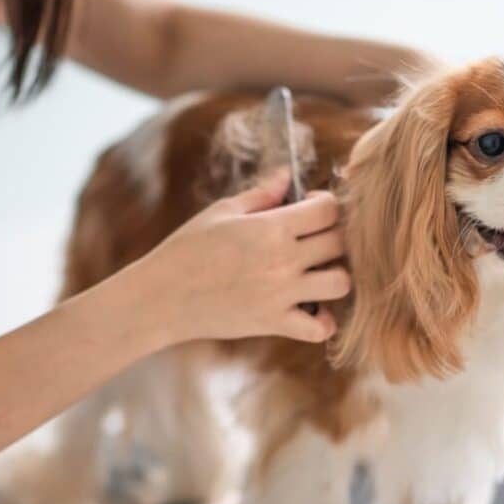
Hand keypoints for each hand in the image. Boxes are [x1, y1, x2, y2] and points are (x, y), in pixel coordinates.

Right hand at [139, 170, 349, 343]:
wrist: (162, 297)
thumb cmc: (187, 249)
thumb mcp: (221, 213)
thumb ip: (261, 194)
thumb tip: (287, 175)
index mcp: (270, 227)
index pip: (328, 209)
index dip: (325, 203)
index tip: (310, 208)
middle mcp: (282, 260)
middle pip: (340, 243)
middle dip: (333, 235)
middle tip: (314, 239)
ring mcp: (281, 294)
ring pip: (341, 283)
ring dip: (335, 275)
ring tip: (316, 273)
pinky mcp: (274, 324)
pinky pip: (320, 328)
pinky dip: (323, 321)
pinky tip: (309, 308)